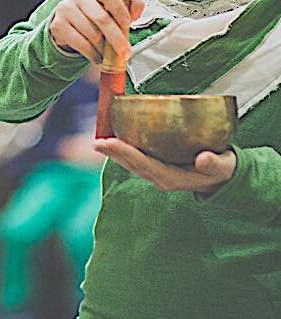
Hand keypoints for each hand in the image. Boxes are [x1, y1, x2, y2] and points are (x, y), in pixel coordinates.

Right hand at [50, 0, 144, 63]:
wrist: (70, 22)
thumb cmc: (98, 12)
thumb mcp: (115, 6)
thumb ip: (130, 6)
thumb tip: (138, 8)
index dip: (119, 8)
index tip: (128, 24)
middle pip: (100, 17)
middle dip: (116, 37)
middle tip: (125, 52)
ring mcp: (65, 8)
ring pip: (91, 33)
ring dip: (104, 48)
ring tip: (111, 55)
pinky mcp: (58, 25)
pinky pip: (80, 43)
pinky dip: (91, 53)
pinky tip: (98, 57)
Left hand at [94, 138, 236, 193]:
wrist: (222, 179)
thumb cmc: (221, 170)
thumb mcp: (223, 167)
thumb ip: (214, 163)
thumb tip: (202, 159)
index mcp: (170, 178)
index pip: (143, 164)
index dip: (125, 153)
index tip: (109, 143)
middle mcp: (159, 177)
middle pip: (130, 164)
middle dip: (113, 153)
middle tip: (96, 141)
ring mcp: (156, 174)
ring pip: (130, 163)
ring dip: (114, 153)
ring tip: (99, 141)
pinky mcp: (156, 167)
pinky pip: (136, 159)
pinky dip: (123, 150)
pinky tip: (114, 140)